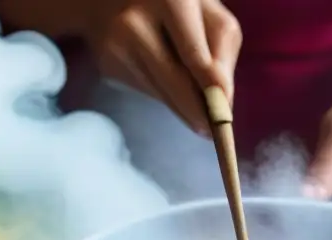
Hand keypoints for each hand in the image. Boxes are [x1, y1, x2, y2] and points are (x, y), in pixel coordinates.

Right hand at [83, 0, 241, 133]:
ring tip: (197, 107)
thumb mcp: (205, 10)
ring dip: (183, 106)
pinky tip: (162, 76)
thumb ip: (221, 49)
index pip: (194, 55)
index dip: (210, 91)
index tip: (224, 119)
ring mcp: (116, 44)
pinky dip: (164, 94)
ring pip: (161, 92)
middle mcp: (137, 20)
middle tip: (214, 134)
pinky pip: (147, 91)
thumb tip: (224, 101)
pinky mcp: (107, 65)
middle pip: (174, 81)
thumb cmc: (172, 4)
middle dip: (197, 112)